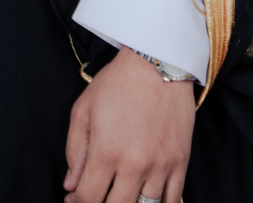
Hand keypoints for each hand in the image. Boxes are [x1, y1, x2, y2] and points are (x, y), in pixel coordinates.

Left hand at [63, 49, 194, 202]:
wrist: (157, 64)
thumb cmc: (117, 83)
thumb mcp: (83, 110)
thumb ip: (75, 151)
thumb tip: (71, 185)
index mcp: (106, 152)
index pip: (88, 197)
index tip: (73, 199)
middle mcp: (134, 165)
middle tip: (94, 197)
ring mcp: (160, 166)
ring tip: (118, 195)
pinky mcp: (180, 163)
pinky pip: (172, 200)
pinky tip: (144, 198)